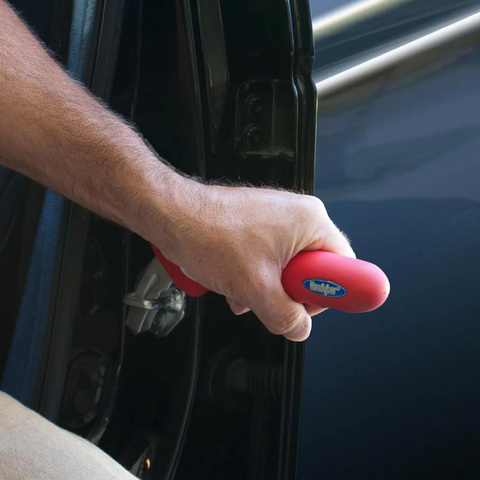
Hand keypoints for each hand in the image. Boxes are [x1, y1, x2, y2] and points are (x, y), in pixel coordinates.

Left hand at [148, 178, 354, 341]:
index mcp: (311, 222)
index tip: (315, 304)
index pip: (344, 266)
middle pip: (314, 271)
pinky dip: (255, 279)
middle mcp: (298, 217)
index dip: (329, 292)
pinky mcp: (259, 227)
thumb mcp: (256, 287)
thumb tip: (299, 328)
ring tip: (245, 291)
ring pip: (288, 270)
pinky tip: (236, 286)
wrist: (173, 216)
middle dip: (290, 294)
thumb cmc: (209, 234)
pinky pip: (270, 261)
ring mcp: (277, 220)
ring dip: (268, 290)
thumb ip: (285, 316)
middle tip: (272, 298)